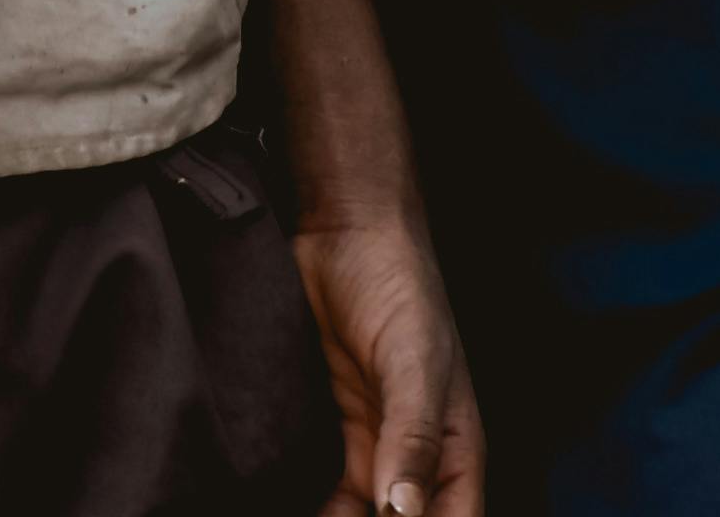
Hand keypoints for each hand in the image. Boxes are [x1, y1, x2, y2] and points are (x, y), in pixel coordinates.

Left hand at [296, 200, 484, 516]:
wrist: (339, 231)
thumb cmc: (398, 282)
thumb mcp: (414, 359)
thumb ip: (413, 436)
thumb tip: (403, 511)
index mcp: (451, 448)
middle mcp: (408, 459)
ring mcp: (362, 451)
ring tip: (281, 513)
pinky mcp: (318, 438)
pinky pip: (309, 493)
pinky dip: (292, 506)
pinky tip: (268, 507)